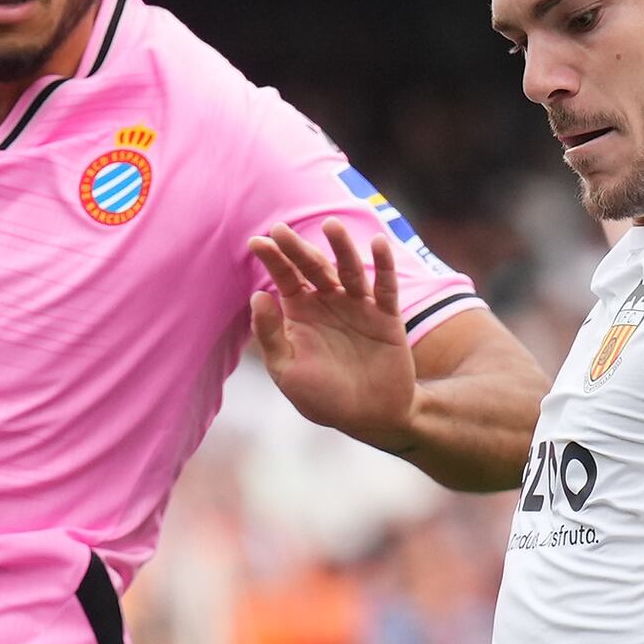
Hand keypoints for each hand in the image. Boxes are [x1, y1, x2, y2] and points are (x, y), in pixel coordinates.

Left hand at [249, 219, 417, 445]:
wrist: (369, 418)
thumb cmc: (323, 397)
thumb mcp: (287, 371)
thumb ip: (271, 335)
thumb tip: (258, 295)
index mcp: (301, 313)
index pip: (285, 278)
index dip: (272, 260)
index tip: (258, 242)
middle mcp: (329, 303)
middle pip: (313, 268)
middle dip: (297, 249)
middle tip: (281, 230)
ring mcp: (358, 307)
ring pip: (349, 270)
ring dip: (341, 247)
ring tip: (331, 225)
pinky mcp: (386, 316)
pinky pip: (385, 287)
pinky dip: (383, 266)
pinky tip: (378, 244)